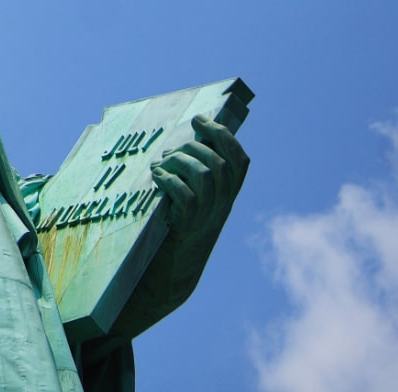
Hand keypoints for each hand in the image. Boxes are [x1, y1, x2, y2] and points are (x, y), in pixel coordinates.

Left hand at [102, 115, 249, 340]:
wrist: (167, 278)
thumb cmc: (172, 231)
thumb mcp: (190, 203)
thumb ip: (192, 177)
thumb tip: (181, 142)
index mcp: (226, 198)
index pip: (240, 162)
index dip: (224, 136)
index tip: (201, 119)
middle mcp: (221, 208)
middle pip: (219, 162)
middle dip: (193, 145)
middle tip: (171, 150)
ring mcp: (206, 220)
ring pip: (206, 175)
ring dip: (180, 161)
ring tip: (161, 164)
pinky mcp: (186, 230)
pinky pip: (186, 197)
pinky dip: (170, 180)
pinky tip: (156, 178)